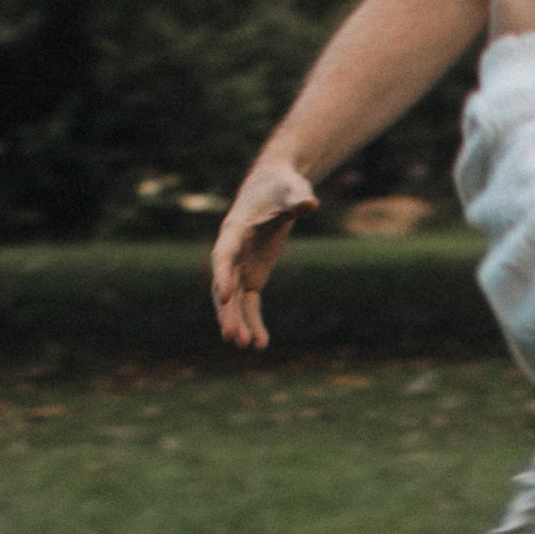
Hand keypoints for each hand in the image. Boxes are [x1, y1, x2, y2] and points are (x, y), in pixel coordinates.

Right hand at [211, 158, 323, 352]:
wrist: (275, 189)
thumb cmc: (282, 187)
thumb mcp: (292, 189)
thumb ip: (297, 199)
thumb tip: (311, 203)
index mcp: (235, 229)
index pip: (224, 255)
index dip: (223, 275)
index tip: (224, 295)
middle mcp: (232, 251)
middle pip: (224, 285)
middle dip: (227, 312)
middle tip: (232, 336)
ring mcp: (241, 266)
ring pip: (234, 300)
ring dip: (238, 323)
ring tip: (246, 346)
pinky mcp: (252, 276)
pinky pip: (249, 304)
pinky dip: (254, 322)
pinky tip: (261, 343)